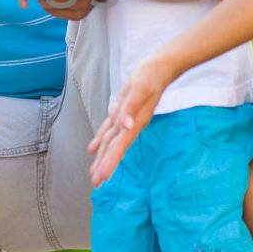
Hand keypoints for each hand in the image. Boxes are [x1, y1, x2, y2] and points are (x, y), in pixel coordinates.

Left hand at [86, 55, 172, 186]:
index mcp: (134, 122)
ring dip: (102, 157)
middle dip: (105, 165)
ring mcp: (126, 119)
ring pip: (111, 141)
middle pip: (114, 148)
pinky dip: (100, 139)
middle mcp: (130, 124)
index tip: (103, 177)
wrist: (159, 68)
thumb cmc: (150, 76)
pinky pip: (109, 129)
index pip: (120, 146)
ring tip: (95, 174)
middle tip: (96, 183)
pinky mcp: (122, 112)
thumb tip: (126, 126)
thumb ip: (132, 107)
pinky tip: (93, 149)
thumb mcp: (140, 88)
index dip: (111, 162)